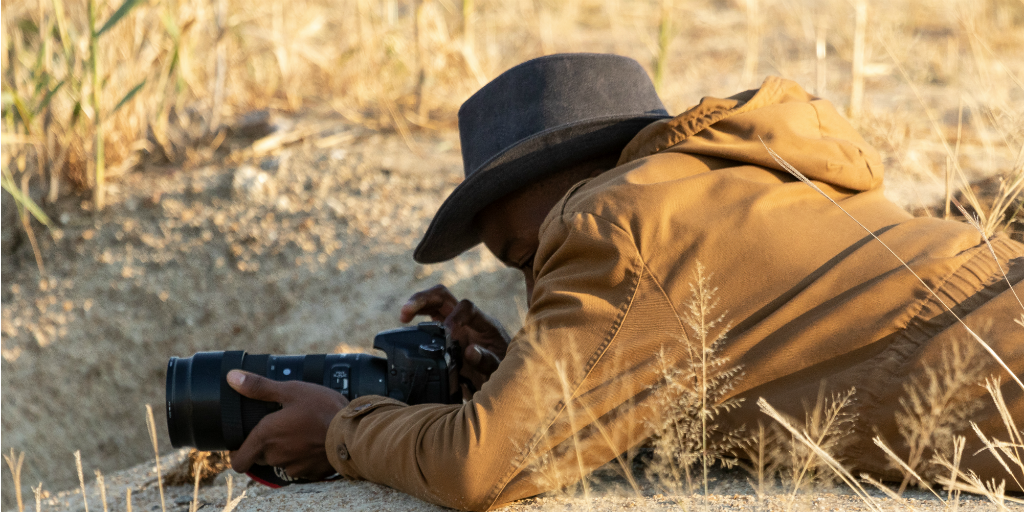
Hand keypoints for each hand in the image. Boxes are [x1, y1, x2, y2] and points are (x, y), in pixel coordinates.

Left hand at [227, 370, 348, 479]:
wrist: (353, 433)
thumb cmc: (323, 410)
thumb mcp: (291, 390)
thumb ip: (259, 387)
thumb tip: (233, 377)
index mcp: (265, 436)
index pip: (238, 460)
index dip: (238, 452)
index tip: (246, 441)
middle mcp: (275, 456)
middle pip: (260, 457)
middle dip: (267, 445)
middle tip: (282, 427)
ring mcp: (293, 466)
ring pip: (280, 461)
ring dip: (286, 450)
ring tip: (302, 432)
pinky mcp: (310, 472)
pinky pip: (300, 466)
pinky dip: (303, 457)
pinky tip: (314, 442)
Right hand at [400, 284, 509, 394]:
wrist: (502, 378)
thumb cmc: (502, 372)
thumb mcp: (499, 370)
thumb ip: (487, 361)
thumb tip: (470, 351)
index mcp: (484, 324)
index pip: (467, 308)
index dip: (455, 318)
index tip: (447, 334)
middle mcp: (468, 319)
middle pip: (444, 296)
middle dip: (424, 299)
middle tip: (407, 312)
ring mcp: (455, 324)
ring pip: (433, 303)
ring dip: (416, 305)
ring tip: (403, 317)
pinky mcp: (445, 333)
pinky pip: (429, 319)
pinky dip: (416, 319)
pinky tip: (405, 326)